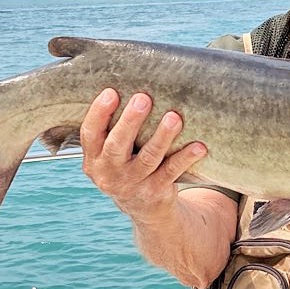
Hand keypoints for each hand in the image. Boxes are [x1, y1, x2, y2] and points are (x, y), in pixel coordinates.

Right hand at [81, 88, 206, 217]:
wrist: (143, 208)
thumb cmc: (127, 165)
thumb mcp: (110, 153)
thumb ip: (111, 128)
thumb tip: (127, 80)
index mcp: (94, 159)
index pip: (90, 134)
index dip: (98, 113)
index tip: (111, 92)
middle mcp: (109, 173)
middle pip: (117, 145)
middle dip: (130, 122)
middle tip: (143, 98)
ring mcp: (133, 184)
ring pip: (148, 157)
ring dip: (162, 136)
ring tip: (174, 117)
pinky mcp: (156, 192)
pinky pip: (172, 171)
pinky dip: (186, 157)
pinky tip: (199, 146)